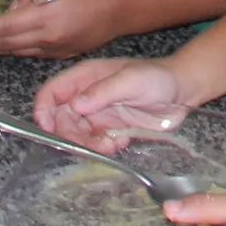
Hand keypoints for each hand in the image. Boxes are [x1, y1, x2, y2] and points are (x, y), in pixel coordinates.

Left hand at [0, 0, 127, 57]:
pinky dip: (11, 50)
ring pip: (16, 52)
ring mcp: (54, 51)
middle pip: (6, 45)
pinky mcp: (59, 56)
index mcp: (46, 19)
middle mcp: (47, 39)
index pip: (6, 27)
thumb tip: (12, 7)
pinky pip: (29, 54)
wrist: (118, 9)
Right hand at [31, 56, 186, 147]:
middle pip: (61, 119)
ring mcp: (97, 115)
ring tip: (111, 144)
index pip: (52, 92)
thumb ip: (103, 92)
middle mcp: (86, 96)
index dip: (43, 110)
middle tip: (93, 141)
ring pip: (77, 135)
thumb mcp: (130, 80)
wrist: (182, 92)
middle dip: (71, 134)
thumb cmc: (156, 77)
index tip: (48, 128)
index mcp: (85, 77)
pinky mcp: (109, 130)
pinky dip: (103, 148)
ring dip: (88, 144)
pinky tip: (121, 143)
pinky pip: (95, 144)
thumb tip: (75, 105)